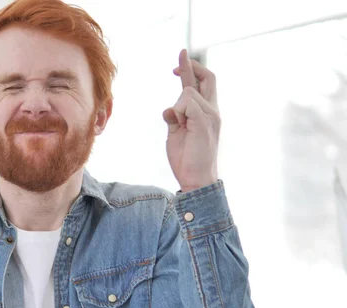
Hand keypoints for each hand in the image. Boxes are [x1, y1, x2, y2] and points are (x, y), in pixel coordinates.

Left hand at [163, 49, 220, 192]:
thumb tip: (169, 109)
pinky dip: (178, 111)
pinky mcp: (205, 120)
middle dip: (191, 65)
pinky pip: (186, 102)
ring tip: (180, 128)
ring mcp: (211, 115)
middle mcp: (212, 111)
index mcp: (206, 113)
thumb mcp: (176, 135)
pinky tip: (180, 125)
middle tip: (180, 54)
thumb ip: (175, 119)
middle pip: (208, 78)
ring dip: (177, 107)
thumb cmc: (187, 160)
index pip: (202, 85)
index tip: (178, 63)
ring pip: (188, 91)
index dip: (191, 71)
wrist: (196, 179)